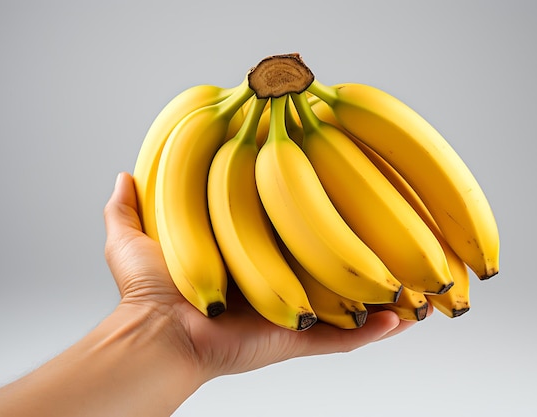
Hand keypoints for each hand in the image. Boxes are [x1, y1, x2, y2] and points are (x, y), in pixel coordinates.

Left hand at [104, 172, 418, 381]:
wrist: (154, 335)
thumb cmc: (144, 293)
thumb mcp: (132, 238)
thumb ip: (128, 206)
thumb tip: (125, 175)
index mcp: (246, 257)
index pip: (286, 227)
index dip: (308, 208)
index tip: (328, 181)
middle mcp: (273, 281)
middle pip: (323, 261)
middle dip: (355, 244)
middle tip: (383, 218)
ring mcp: (288, 310)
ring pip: (344, 299)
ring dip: (378, 286)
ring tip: (411, 268)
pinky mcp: (294, 336)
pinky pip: (342, 337)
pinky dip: (373, 330)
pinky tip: (402, 317)